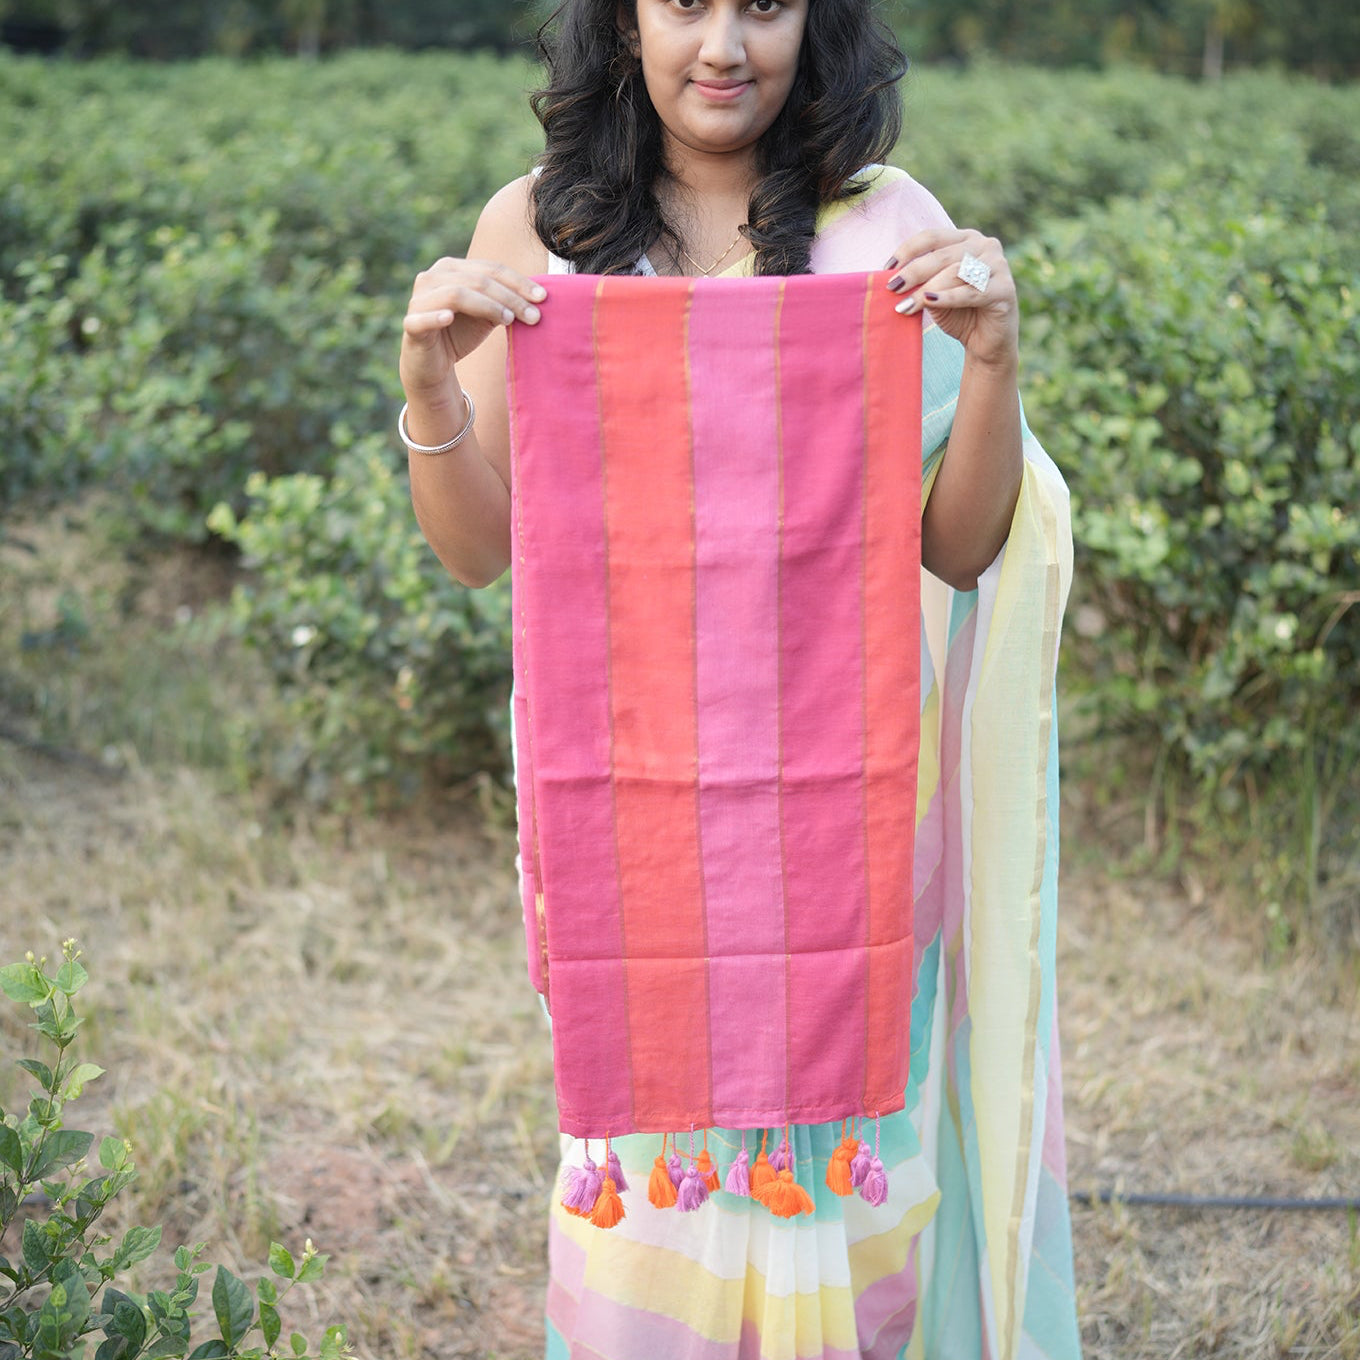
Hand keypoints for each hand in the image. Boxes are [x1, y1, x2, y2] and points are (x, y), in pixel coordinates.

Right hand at [400, 257, 545, 400]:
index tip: (544, 297)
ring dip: (487, 306)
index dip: (518, 281)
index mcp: (451, 268)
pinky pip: (422, 318)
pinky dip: (436, 316)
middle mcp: (432, 277)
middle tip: (534, 316)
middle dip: (510, 297)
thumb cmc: (460, 334)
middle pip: (477, 280)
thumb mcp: (488, 314)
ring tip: (509, 319)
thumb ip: (506, 301)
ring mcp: (419, 299)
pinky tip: (449, 317)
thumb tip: (539, 298)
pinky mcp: (410, 324)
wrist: (433, 365)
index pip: (490, 268)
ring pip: (456, 294)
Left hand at [884, 229, 1017, 370]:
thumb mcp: (934, 293)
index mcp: (966, 239)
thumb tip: (893, 279)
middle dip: (913, 272)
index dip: (907, 251)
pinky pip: (971, 292)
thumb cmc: (958, 313)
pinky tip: (930, 303)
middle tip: (892, 288)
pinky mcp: (1005, 289)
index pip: (932, 236)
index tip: (886, 269)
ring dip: (926, 290)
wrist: (986, 342)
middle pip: (941, 255)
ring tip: (904, 306)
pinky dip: (948, 298)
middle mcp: (985, 245)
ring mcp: (998, 265)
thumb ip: (920, 282)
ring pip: (954, 272)